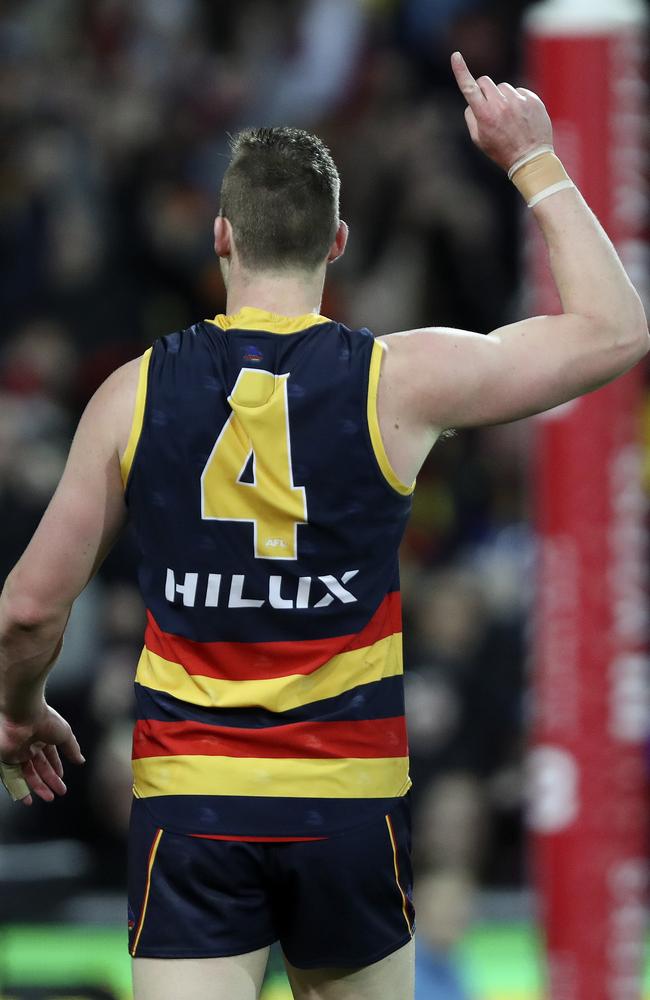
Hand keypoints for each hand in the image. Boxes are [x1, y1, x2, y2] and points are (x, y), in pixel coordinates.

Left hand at [0, 703, 84, 805]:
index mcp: (44, 737)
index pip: (50, 756)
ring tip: (49, 798)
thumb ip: (72, 748)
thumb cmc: (45, 720)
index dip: (56, 768)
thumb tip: (81, 760)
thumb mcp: (65, 734)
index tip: (62, 779)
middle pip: (40, 768)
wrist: (23, 715)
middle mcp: (30, 746)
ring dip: (38, 787)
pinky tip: (28, 798)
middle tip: (60, 792)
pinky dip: (19, 789)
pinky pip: (12, 778)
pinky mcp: (7, 759)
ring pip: (28, 775)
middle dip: (51, 781)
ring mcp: (18, 753)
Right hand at [451, 51, 553, 171]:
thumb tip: (472, 102)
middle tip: (488, 106)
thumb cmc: (501, 151)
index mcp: (485, 115)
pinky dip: (516, 101)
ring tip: (508, 117)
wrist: (531, 159)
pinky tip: (520, 117)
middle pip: (485, 82)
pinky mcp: (532, 99)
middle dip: (483, 90)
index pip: (469, 88)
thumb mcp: (479, 140)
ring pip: (502, 87)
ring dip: (501, 97)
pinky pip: (518, 92)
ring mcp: (518, 100)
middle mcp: (501, 104)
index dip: (460, 71)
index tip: (456, 55)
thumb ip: (471, 117)